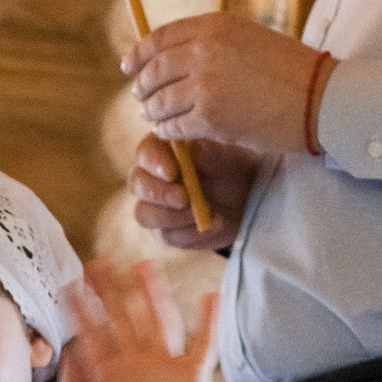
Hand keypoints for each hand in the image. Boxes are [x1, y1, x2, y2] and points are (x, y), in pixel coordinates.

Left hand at [58, 259, 218, 381]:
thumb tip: (65, 351)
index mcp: (110, 371)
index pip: (92, 331)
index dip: (80, 308)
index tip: (68, 284)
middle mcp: (136, 361)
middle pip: (122, 317)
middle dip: (110, 291)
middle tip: (97, 263)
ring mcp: (165, 366)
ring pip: (159, 321)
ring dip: (153, 295)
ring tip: (145, 268)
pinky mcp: (192, 376)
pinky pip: (203, 345)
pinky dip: (209, 321)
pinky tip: (209, 297)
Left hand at [127, 12, 326, 153]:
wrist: (321, 98)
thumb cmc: (292, 72)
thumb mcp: (249, 39)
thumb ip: (212, 42)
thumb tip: (174, 55)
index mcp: (214, 26)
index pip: (159, 38)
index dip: (139, 54)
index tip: (129, 66)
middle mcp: (205, 50)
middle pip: (154, 70)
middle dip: (143, 86)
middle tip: (141, 97)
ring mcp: (205, 84)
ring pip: (159, 101)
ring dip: (153, 112)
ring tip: (154, 117)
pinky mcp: (210, 118)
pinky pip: (173, 127)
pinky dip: (168, 132)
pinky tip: (171, 134)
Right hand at [130, 135, 250, 251]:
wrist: (244, 202)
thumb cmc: (231, 170)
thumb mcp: (227, 159)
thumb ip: (209, 152)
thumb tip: (192, 147)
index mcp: (162, 149)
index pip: (145, 153)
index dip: (154, 163)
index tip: (172, 172)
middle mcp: (151, 177)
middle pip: (136, 184)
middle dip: (158, 193)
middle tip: (184, 198)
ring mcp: (154, 206)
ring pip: (144, 214)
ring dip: (173, 217)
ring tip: (207, 212)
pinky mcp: (164, 230)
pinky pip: (167, 235)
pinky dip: (191, 232)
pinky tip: (214, 224)